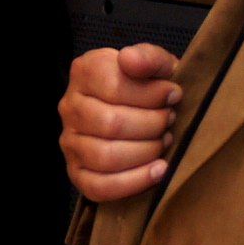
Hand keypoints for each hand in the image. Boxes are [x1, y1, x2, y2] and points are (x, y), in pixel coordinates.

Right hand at [60, 43, 182, 203]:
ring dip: (146, 152)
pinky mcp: (77, 172)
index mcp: (85, 72)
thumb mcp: (157, 66)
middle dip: (151, 125)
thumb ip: (148, 57)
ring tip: (163, 142)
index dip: (151, 94)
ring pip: (105, 156)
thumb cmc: (151, 88)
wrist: (142, 113)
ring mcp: (70, 141)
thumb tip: (130, 60)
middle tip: (169, 121)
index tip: (173, 95)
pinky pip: (99, 186)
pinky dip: (134, 182)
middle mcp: (70, 106)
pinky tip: (158, 170)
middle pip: (110, 124)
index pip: (114, 87)